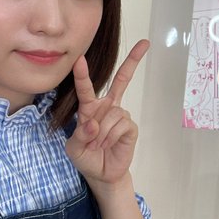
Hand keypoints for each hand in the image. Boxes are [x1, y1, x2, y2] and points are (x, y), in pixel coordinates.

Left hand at [65, 40, 148, 189]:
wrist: (102, 174)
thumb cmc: (87, 157)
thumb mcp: (74, 148)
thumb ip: (80, 135)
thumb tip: (94, 124)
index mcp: (90, 108)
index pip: (86, 88)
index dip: (83, 74)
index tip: (79, 59)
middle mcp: (107, 107)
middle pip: (122, 80)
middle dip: (133, 61)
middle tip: (145, 43)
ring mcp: (121, 115)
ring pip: (111, 114)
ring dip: (101, 133)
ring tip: (98, 145)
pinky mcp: (130, 127)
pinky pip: (120, 125)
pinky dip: (110, 137)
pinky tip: (108, 145)